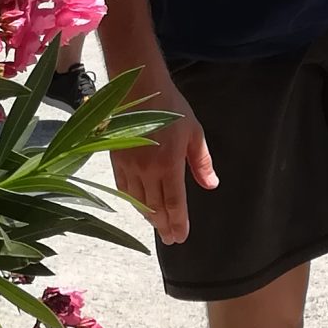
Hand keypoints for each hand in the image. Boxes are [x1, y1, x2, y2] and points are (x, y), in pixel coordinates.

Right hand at [110, 92, 215, 245]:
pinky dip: (133, 202)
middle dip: (164, 226)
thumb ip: (202, 162)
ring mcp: (129, 166)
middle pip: (155, 207)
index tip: (181, 237)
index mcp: (169, 164)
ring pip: (138, 201)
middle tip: (171, 239)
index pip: (174, 203)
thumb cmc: (171, 108)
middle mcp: (147, 170)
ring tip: (158, 227)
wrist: (139, 88)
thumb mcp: (194, 133)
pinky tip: (140, 207)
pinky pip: (124, 189)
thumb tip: (212, 185)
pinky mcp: (116, 159)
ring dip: (149, 217)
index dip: (178, 223)